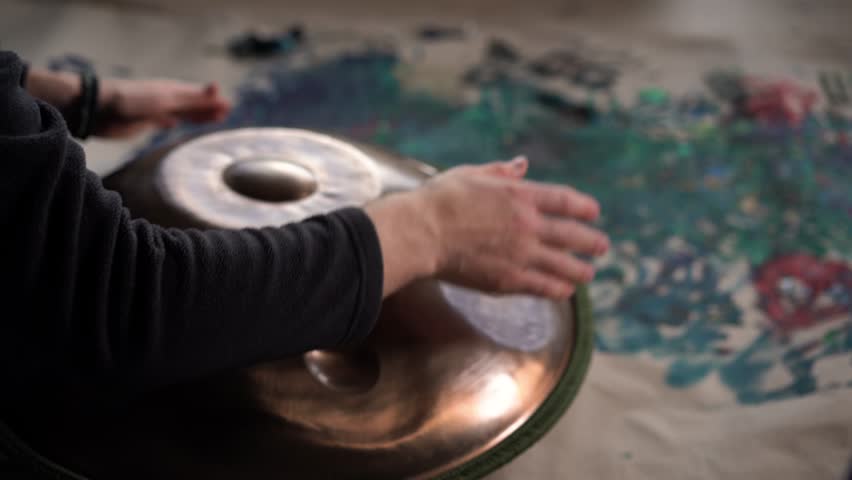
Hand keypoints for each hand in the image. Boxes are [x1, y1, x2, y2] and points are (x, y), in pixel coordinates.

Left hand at [96, 78, 230, 137]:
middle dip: (208, 109)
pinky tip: (175, 124)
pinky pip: (165, 121)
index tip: (229, 106)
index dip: (213, 101)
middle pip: (193, 104)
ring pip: (181, 113)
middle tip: (225, 114)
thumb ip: (192, 98)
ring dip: (195, 116)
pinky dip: (174, 122)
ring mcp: (156, 110)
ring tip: (209, 119)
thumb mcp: (167, 99)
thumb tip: (217, 88)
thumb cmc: (132, 101)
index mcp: (173, 91)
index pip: (199, 96)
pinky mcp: (145, 121)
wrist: (98, 109)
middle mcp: (167, 99)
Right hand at [366, 157, 608, 298]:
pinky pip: (543, 286)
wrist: (422, 232)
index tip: (594, 213)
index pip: (565, 200)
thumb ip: (502, 171)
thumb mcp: (473, 174)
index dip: (584, 207)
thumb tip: (522, 164)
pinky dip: (558, 288)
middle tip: (602, 246)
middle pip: (573, 235)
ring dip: (580, 270)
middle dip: (592, 241)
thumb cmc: (441, 199)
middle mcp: (528, 225)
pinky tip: (564, 290)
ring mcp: (521, 254)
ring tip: (588, 273)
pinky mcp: (508, 279)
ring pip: (564, 265)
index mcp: (520, 195)